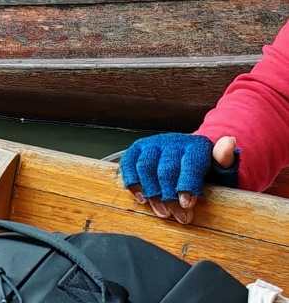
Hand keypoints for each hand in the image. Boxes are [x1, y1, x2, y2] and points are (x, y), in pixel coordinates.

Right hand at [120, 133, 236, 223]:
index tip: (187, 205)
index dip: (187, 185)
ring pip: (145, 168)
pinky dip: (132, 182)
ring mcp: (152, 144)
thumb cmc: (206, 169)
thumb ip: (225, 158)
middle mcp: (171, 142)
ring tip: (162, 212)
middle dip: (170, 197)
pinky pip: (128, 164)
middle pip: (165, 170)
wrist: (188, 156)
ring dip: (152, 193)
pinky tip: (141, 198)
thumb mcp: (222, 166)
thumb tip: (230, 142)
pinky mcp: (137, 150)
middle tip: (179, 217)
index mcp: (195, 146)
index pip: (189, 164)